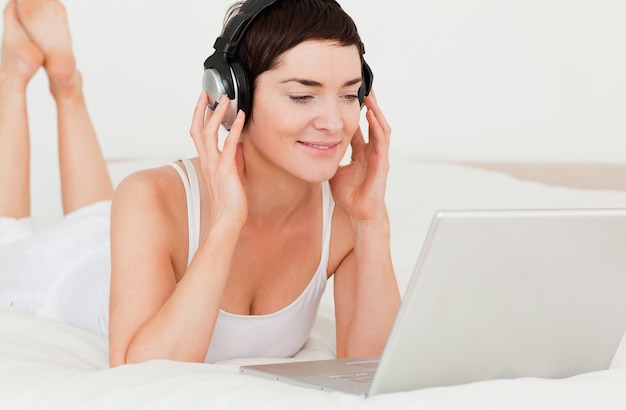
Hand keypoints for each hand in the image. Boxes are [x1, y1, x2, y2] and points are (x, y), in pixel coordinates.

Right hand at [189, 93, 247, 228]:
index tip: (203, 103)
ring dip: (217, 114)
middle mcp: (207, 162)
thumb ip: (233, 160)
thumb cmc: (229, 203)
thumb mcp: (231, 176)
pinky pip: (229, 145)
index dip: (198, 118)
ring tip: (225, 99)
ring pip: (210, 133)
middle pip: (198, 129)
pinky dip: (235, 129)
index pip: (198, 135)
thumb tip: (237, 145)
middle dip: (201, 110)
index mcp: (207, 163)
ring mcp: (215, 165)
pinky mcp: (226, 169)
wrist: (228, 220)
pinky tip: (241, 117)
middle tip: (207, 94)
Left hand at [330, 89, 390, 221]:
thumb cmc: (349, 194)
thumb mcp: (333, 168)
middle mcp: (371, 151)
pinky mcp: (382, 164)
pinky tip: (372, 115)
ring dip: (376, 110)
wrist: (358, 213)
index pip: (358, 125)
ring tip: (370, 94)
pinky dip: (377, 127)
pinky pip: (382, 141)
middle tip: (363, 85)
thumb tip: (310, 146)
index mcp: (361, 152)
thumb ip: (327, 156)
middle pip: (372, 122)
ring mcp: (379, 156)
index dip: (354, 111)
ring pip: (380, 127)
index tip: (348, 95)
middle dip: (369, 104)